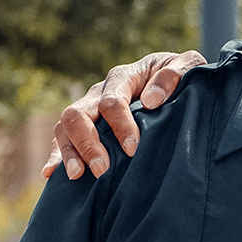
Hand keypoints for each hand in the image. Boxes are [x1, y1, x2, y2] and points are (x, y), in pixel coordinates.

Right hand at [42, 50, 206, 179]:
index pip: (112, 101)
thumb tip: (150, 100)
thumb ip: (175, 74)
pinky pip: (62, 138)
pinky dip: (56, 155)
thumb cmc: (184, 76)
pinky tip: (52, 174)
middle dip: (88, 143)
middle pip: (78, 114)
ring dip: (70, 152)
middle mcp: (100, 92)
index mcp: (124, 77)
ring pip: (65, 127)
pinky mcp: (86, 126)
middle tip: (103, 168)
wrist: (179, 81)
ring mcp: (89, 109)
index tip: (133, 148)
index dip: (120, 125)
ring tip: (79, 175)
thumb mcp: (188, 66)